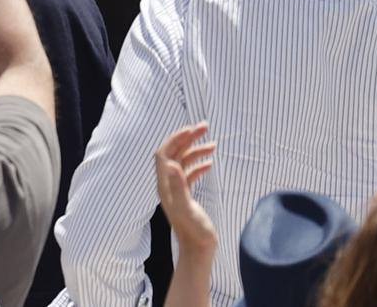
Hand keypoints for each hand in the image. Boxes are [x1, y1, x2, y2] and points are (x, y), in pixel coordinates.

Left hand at [153, 123, 218, 255]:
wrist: (198, 250)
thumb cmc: (194, 231)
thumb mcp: (186, 208)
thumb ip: (179, 186)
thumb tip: (172, 165)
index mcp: (165, 184)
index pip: (164, 153)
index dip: (175, 138)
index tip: (192, 129)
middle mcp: (168, 184)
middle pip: (174, 153)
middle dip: (187, 138)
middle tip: (205, 127)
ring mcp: (177, 190)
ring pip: (183, 162)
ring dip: (196, 150)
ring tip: (213, 144)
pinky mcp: (186, 196)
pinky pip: (190, 174)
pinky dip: (198, 165)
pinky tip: (210, 163)